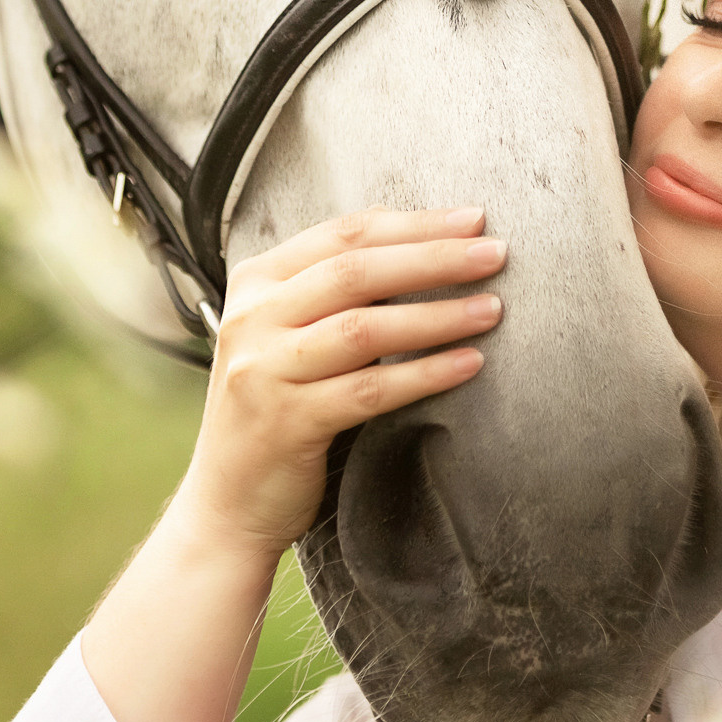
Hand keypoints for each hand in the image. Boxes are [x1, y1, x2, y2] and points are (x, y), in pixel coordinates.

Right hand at [175, 207, 505, 559]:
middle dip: (434, 257)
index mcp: (256, 282)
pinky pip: (369, 391)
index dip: (414, 224)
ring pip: (364, 328)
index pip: (343, 234)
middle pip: (357, 271)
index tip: (473, 219)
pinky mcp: (286, 422)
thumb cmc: (277, 409)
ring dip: (437, 315)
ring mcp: (264, 370)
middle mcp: (253, 318)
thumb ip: (336, 293)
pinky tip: (469, 364)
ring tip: (492, 309)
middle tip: (496, 254)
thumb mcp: (291, 335)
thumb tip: (427, 245)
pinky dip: (425, 374)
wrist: (226, 502)